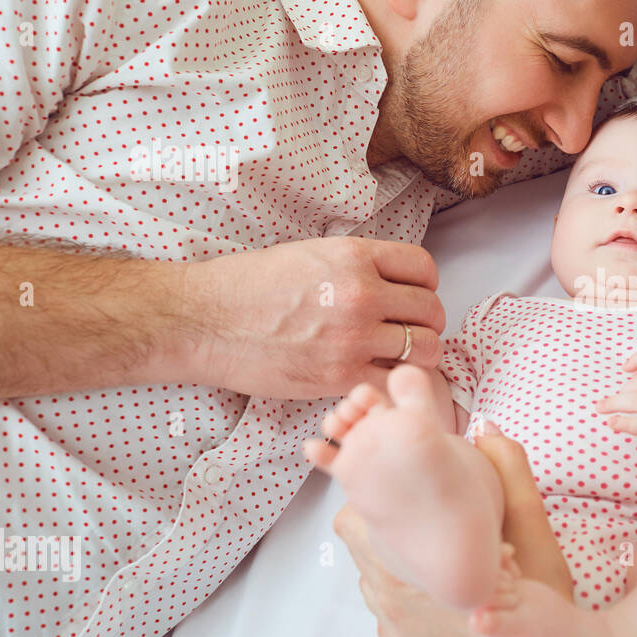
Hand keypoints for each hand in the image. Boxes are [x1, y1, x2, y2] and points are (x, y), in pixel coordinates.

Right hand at [186, 236, 444, 397]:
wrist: (205, 320)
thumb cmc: (248, 285)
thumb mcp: (310, 253)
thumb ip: (356, 265)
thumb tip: (390, 278)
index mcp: (355, 256)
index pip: (424, 268)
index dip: (425, 285)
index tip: (414, 296)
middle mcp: (361, 293)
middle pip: (431, 310)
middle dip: (427, 322)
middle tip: (410, 331)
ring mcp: (354, 336)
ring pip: (425, 348)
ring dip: (419, 354)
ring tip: (399, 357)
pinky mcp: (340, 375)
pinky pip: (396, 381)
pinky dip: (394, 382)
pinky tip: (377, 377)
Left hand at [333, 434, 558, 636]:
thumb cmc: (538, 596)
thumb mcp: (532, 526)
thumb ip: (510, 470)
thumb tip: (487, 428)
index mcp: (402, 571)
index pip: (350, 523)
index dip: (370, 499)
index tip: (396, 489)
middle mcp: (389, 606)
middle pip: (358, 551)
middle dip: (384, 531)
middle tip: (423, 517)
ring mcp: (397, 636)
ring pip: (375, 585)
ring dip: (396, 567)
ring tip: (436, 555)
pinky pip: (392, 618)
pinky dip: (411, 601)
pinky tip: (444, 593)